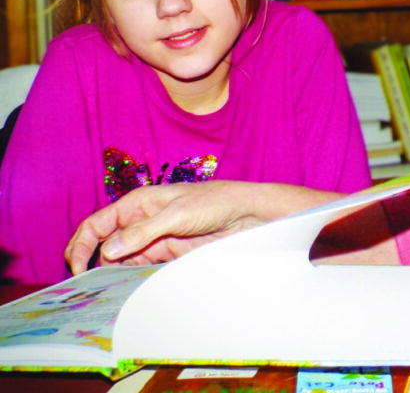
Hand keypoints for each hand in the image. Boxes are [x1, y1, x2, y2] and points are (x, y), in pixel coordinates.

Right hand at [65, 180, 335, 273]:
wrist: (244, 215)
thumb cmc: (213, 202)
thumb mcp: (176, 214)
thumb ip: (142, 231)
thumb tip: (108, 250)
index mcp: (137, 203)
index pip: (97, 223)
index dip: (82, 245)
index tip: (76, 269)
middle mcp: (139, 221)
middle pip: (103, 243)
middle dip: (91, 262)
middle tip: (85, 288)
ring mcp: (151, 239)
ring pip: (119, 259)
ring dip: (110, 274)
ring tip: (104, 294)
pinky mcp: (165, 253)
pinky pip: (139, 268)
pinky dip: (129, 278)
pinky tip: (126, 291)